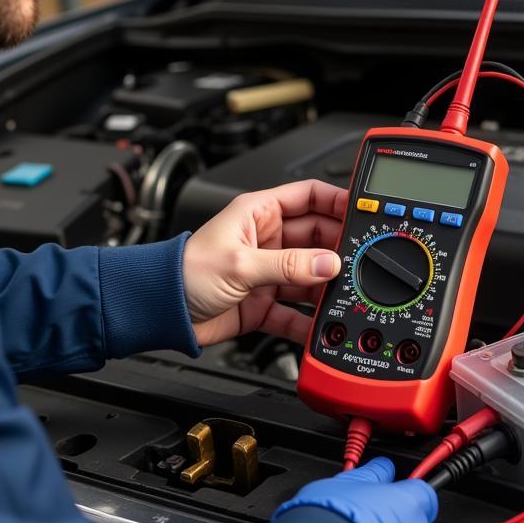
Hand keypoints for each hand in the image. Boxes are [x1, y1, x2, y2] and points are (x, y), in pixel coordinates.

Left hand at [182, 179, 347, 346]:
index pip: (310, 196)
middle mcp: (267, 240)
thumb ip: (289, 265)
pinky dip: (308, 320)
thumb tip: (329, 264)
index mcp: (259, 213)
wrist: (159, 311)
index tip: (363, 212)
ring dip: (326, 288)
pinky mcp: (264, 303)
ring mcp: (268, 272)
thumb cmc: (183, 272)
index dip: (338, 200)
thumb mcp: (240, 263)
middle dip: (338, 250)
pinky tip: (320, 326)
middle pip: (318, 238)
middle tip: (360, 262)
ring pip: (311, 276)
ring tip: (344, 296)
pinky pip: (296, 310)